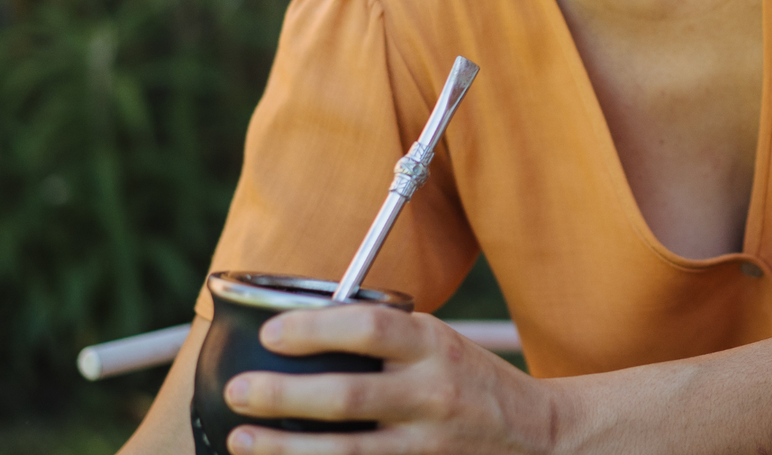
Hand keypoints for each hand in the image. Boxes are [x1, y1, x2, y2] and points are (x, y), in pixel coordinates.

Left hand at [222, 305, 555, 453]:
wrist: (533, 435)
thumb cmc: (468, 380)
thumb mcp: (438, 343)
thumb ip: (386, 339)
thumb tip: (300, 330)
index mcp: (434, 346)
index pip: (368, 329)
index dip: (312, 329)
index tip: (271, 333)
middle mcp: (432, 394)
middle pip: (346, 396)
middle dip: (281, 394)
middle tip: (238, 391)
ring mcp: (426, 444)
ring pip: (344, 451)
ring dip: (284, 446)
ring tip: (242, 438)